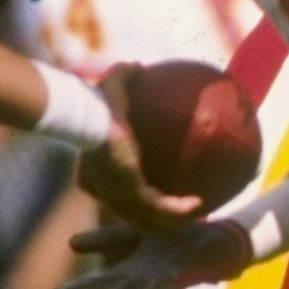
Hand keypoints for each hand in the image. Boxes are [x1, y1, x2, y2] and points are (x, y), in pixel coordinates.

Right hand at [54, 217, 251, 288]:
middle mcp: (146, 280)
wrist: (220, 240)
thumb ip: (109, 239)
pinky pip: (165, 288)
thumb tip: (70, 243)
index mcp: (134, 270)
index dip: (82, 287)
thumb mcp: (139, 235)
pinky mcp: (184, 275)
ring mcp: (165, 280)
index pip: (103, 279)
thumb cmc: (179, 242)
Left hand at [73, 65, 206, 227]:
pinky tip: (198, 203)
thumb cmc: (95, 106)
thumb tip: (137, 65)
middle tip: (174, 217)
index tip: (144, 191)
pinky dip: (180, 208)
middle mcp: (106, 191)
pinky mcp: (136, 193)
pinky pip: (163, 207)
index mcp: (96, 174)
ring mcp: (121, 196)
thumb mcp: (111, 88)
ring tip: (193, 219)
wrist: (90, 122)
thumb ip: (123, 76)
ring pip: (148, 220)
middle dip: (153, 221)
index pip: (108, 192)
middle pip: (131, 215)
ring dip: (170, 223)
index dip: (126, 196)